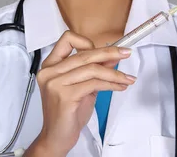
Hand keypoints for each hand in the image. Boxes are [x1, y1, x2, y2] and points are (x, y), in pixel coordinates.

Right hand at [26, 31, 135, 155]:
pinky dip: (111, 84)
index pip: (68, 39)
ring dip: (115, 73)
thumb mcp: (84, 86)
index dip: (88, 43)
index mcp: (51, 65)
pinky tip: (119, 86)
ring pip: (93, 69)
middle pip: (85, 54)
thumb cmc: (68, 112)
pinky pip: (94, 83)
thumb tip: (112, 56)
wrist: (57, 137)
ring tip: (126, 78)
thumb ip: (95, 69)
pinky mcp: (65, 96)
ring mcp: (55, 83)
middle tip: (126, 53)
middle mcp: (50, 72)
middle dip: (110, 52)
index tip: (105, 50)